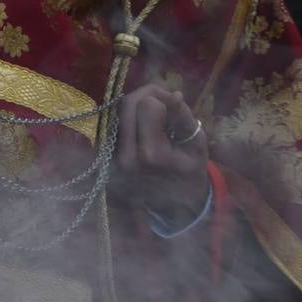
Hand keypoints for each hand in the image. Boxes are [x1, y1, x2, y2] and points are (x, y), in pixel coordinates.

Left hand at [115, 84, 209, 221]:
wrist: (173, 206)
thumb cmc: (189, 172)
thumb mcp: (197, 145)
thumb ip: (183, 118)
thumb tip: (173, 95)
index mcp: (152, 155)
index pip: (147, 105)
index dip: (163, 98)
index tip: (175, 106)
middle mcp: (126, 157)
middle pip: (126, 105)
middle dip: (147, 96)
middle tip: (164, 103)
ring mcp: (111, 161)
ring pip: (116, 114)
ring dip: (136, 107)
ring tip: (155, 115)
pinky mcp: (103, 161)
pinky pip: (112, 128)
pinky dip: (128, 120)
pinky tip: (143, 126)